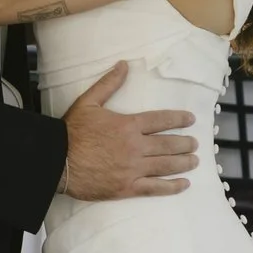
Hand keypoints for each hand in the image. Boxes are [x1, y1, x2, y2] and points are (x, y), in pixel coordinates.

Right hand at [59, 62, 196, 200]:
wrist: (57, 160)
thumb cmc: (71, 131)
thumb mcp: (89, 102)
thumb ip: (109, 84)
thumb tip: (124, 65)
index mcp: (128, 125)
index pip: (161, 120)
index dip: (178, 119)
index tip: (191, 120)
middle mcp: (135, 147)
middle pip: (168, 144)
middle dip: (185, 143)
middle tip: (195, 143)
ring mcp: (133, 169)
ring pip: (166, 166)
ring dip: (184, 163)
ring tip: (195, 161)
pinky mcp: (126, 188)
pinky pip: (155, 187)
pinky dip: (172, 187)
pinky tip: (184, 184)